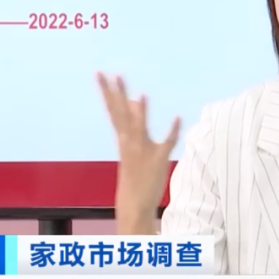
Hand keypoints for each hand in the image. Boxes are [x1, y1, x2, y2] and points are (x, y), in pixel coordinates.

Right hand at [98, 72, 180, 233]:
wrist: (134, 204)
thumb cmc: (134, 175)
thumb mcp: (131, 145)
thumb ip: (134, 123)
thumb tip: (135, 101)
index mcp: (123, 139)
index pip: (113, 110)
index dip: (108, 92)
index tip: (101, 74)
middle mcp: (130, 142)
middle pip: (120, 114)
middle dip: (114, 94)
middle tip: (108, 74)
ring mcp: (143, 151)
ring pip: (139, 128)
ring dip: (140, 113)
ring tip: (140, 94)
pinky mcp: (158, 159)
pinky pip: (167, 144)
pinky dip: (172, 131)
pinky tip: (177, 117)